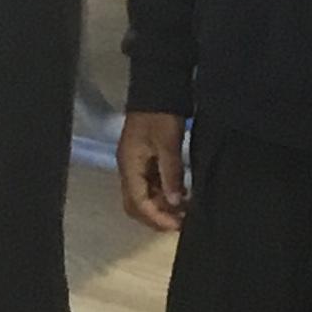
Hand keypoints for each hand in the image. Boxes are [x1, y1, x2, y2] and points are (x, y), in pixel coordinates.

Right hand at [117, 108, 188, 232]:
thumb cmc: (162, 113)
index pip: (139, 203)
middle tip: (180, 222)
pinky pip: (150, 185)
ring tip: (184, 210)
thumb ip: (171, 174)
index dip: (157, 217)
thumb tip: (175, 202)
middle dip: (156, 216)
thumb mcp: (168, 144)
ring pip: (144, 196)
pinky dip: (163, 194)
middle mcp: (128, 168)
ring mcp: (135, 164)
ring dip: (161, 206)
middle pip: (137, 205)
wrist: (158, 85)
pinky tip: (180, 195)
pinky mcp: (144, 159)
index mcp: (130, 166)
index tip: (177, 225)